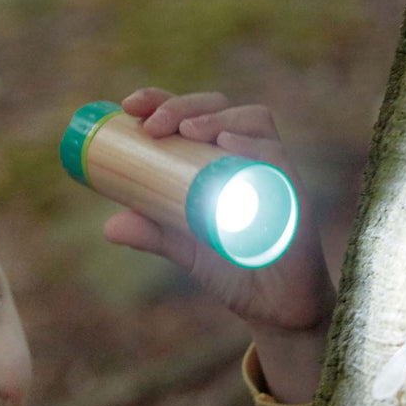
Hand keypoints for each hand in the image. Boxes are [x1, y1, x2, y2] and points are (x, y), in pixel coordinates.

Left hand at [105, 88, 335, 401]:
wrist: (274, 306)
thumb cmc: (232, 266)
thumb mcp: (184, 248)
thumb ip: (152, 233)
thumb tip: (110, 227)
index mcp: (219, 159)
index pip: (193, 114)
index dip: (163, 100)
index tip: (129, 105)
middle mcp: (249, 156)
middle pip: (220, 108)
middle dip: (183, 106)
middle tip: (152, 125)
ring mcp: (274, 172)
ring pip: (253, 121)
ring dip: (215, 118)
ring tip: (185, 130)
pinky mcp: (295, 195)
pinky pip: (279, 161)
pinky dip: (253, 148)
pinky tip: (227, 146)